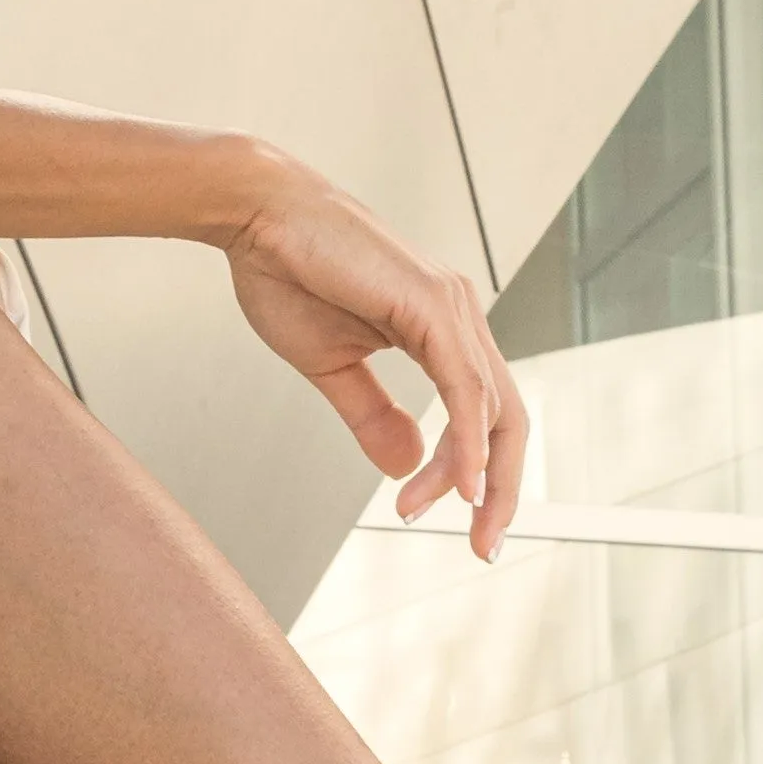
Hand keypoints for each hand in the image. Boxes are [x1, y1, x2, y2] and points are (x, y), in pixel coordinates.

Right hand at [218, 159, 530, 551]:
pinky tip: (462, 481)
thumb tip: (407, 464)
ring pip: (491, 410)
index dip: (477, 476)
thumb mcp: (332, 366)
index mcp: (441, 329)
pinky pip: (466, 389)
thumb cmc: (287, 273)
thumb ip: (372, 415)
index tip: (451, 523)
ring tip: (437, 514)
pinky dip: (467, 440)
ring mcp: (453, 308)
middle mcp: (459, 316)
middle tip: (482, 545)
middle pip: (507, 420)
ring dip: (470, 475)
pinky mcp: (434, 305)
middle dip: (501, 491)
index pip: (483, 416)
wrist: (256, 218)